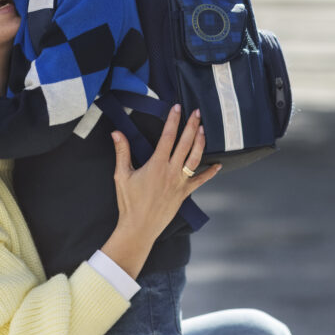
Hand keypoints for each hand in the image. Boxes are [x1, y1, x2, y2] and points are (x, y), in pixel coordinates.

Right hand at [102, 105, 219, 277]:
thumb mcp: (122, 175)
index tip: (177, 107)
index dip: (173, 120)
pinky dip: (210, 173)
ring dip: (200, 143)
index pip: (167, 136)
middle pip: (185, 144)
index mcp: (157, 164)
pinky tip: (218, 165)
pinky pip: (200, 181)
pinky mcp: (184, 194)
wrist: (139, 227)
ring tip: (204, 129)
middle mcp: (171, 171)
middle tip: (197, 112)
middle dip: (192, 126)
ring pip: (195, 159)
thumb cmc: (129, 202)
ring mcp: (180, 183)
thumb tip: (116, 133)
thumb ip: (122, 152)